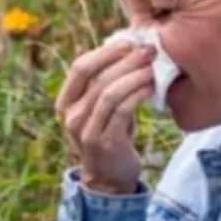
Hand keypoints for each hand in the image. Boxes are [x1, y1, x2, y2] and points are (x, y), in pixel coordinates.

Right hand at [55, 40, 156, 193]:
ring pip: (109, 93)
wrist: (110, 177)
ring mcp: (85, 129)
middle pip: (98, 78)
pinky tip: (152, 87)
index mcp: (67, 102)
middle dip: (126, 61)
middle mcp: (71, 115)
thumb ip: (109, 83)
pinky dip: (138, 95)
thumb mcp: (105, 108)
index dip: (105, 52)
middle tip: (149, 51)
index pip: (81, 67)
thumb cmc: (111, 134)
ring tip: (153, 68)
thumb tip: (132, 48)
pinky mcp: (104, 141)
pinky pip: (122, 110)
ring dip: (135, 76)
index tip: (130, 42)